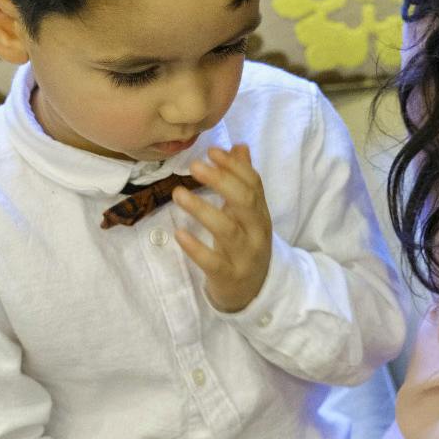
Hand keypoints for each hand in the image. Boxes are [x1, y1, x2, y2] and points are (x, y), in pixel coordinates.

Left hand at [173, 146, 272, 311]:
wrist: (252, 291)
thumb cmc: (244, 245)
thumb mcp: (247, 214)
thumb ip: (242, 181)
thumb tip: (240, 147)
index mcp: (260, 214)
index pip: (253, 185)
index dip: (234, 166)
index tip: (212, 151)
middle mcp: (256, 232)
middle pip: (244, 202)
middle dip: (221, 181)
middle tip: (194, 166)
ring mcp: (244, 255)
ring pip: (227, 230)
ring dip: (202, 210)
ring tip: (178, 194)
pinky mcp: (228, 275)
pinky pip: (212, 261)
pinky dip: (196, 248)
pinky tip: (179, 234)